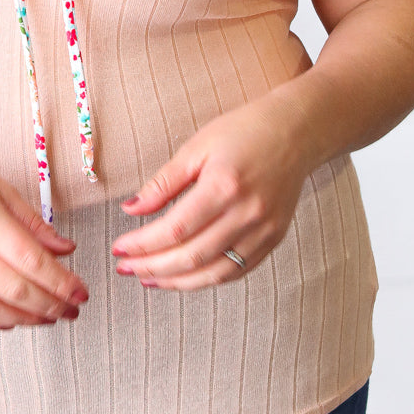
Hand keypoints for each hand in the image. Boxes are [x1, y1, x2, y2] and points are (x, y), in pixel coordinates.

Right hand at [0, 139, 88, 331]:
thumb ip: (32, 220)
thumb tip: (66, 249)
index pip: (31, 260)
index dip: (62, 282)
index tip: (81, 292)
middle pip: (15, 291)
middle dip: (51, 306)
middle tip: (71, 309)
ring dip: (25, 320)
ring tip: (46, 317)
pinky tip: (8, 321)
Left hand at [109, 97, 313, 288]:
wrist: (294, 131)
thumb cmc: (243, 131)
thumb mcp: (196, 147)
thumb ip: (163, 182)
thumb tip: (131, 209)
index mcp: (223, 186)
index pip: (175, 229)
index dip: (143, 245)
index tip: (119, 249)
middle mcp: (246, 213)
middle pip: (192, 257)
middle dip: (153, 267)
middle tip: (125, 268)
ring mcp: (264, 230)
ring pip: (214, 273)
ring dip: (177, 282)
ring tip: (149, 278)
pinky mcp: (273, 239)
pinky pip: (237, 271)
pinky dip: (207, 279)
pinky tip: (184, 277)